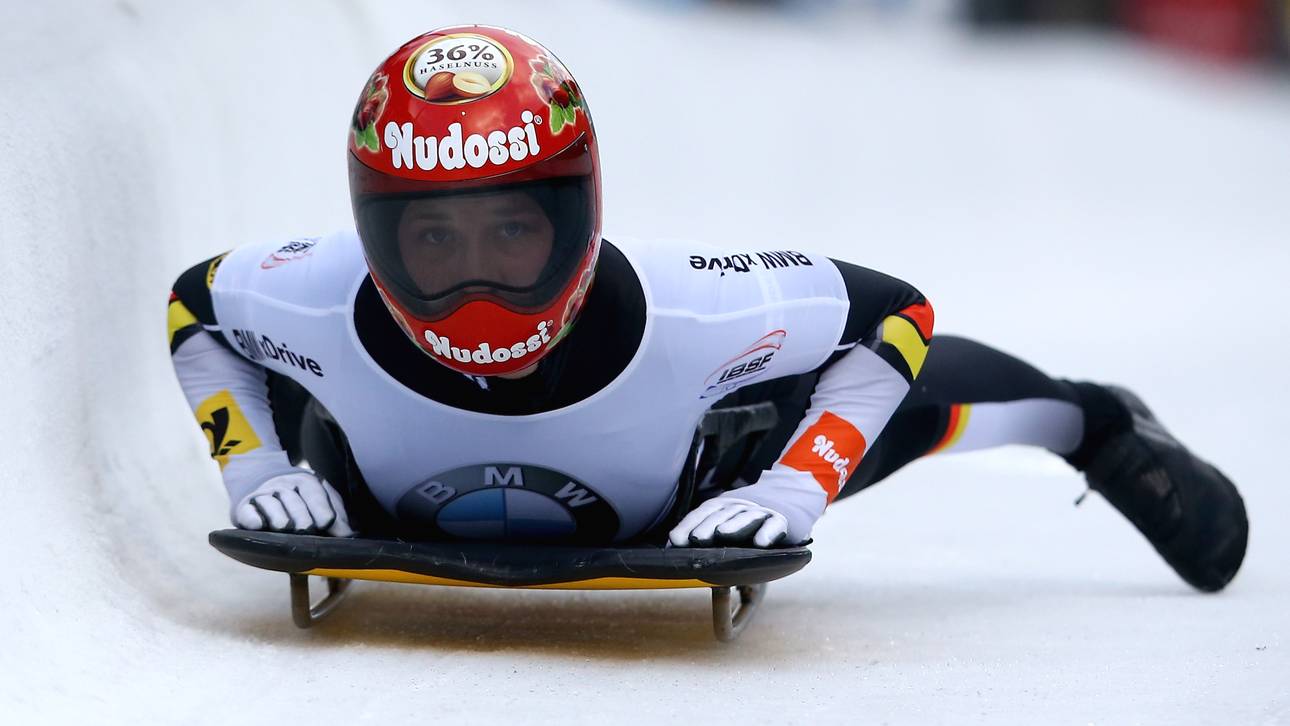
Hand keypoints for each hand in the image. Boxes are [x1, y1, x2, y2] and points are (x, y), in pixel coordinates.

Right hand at [234, 471, 353, 536]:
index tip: (327, 525)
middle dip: (303, 520)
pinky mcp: (244, 507)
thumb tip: (351, 536)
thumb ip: (337, 515)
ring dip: (280, 520)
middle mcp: (284, 485)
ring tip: (285, 528)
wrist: (258, 477)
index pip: (316, 496)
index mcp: (306, 481)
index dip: (323, 512)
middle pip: (296, 505)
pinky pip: (249, 514)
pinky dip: (254, 520)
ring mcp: (263, 495)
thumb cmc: (298, 496)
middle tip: (307, 531)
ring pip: (274, 508)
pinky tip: (259, 525)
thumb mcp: (320, 497)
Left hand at [668, 496, 787, 548]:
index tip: (676, 540)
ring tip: (722, 534)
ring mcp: (760, 513)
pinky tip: (761, 543)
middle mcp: (738, 508)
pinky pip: (774, 526)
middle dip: (707, 526)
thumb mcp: (722, 532)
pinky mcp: (780, 521)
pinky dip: (768, 533)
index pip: (703, 514)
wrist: (780, 509)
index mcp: (721, 509)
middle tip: (696, 538)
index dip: (688, 525)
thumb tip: (673, 549)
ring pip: (746, 517)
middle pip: (721, 515)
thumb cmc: (743, 529)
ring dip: (734, 525)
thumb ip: (701, 541)